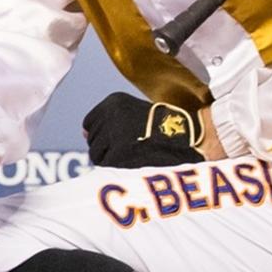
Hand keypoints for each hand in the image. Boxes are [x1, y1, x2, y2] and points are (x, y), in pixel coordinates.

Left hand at [82, 92, 207, 168]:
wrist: (189, 139)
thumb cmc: (164, 129)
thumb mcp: (135, 112)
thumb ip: (109, 120)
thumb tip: (83, 133)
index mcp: (114, 101)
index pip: (89, 122)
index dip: (103, 134)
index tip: (121, 138)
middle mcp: (110, 114)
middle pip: (91, 139)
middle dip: (106, 148)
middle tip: (130, 149)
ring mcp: (113, 134)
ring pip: (96, 154)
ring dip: (111, 159)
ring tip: (133, 155)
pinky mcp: (118, 154)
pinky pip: (106, 167)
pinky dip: (117, 170)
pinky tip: (133, 164)